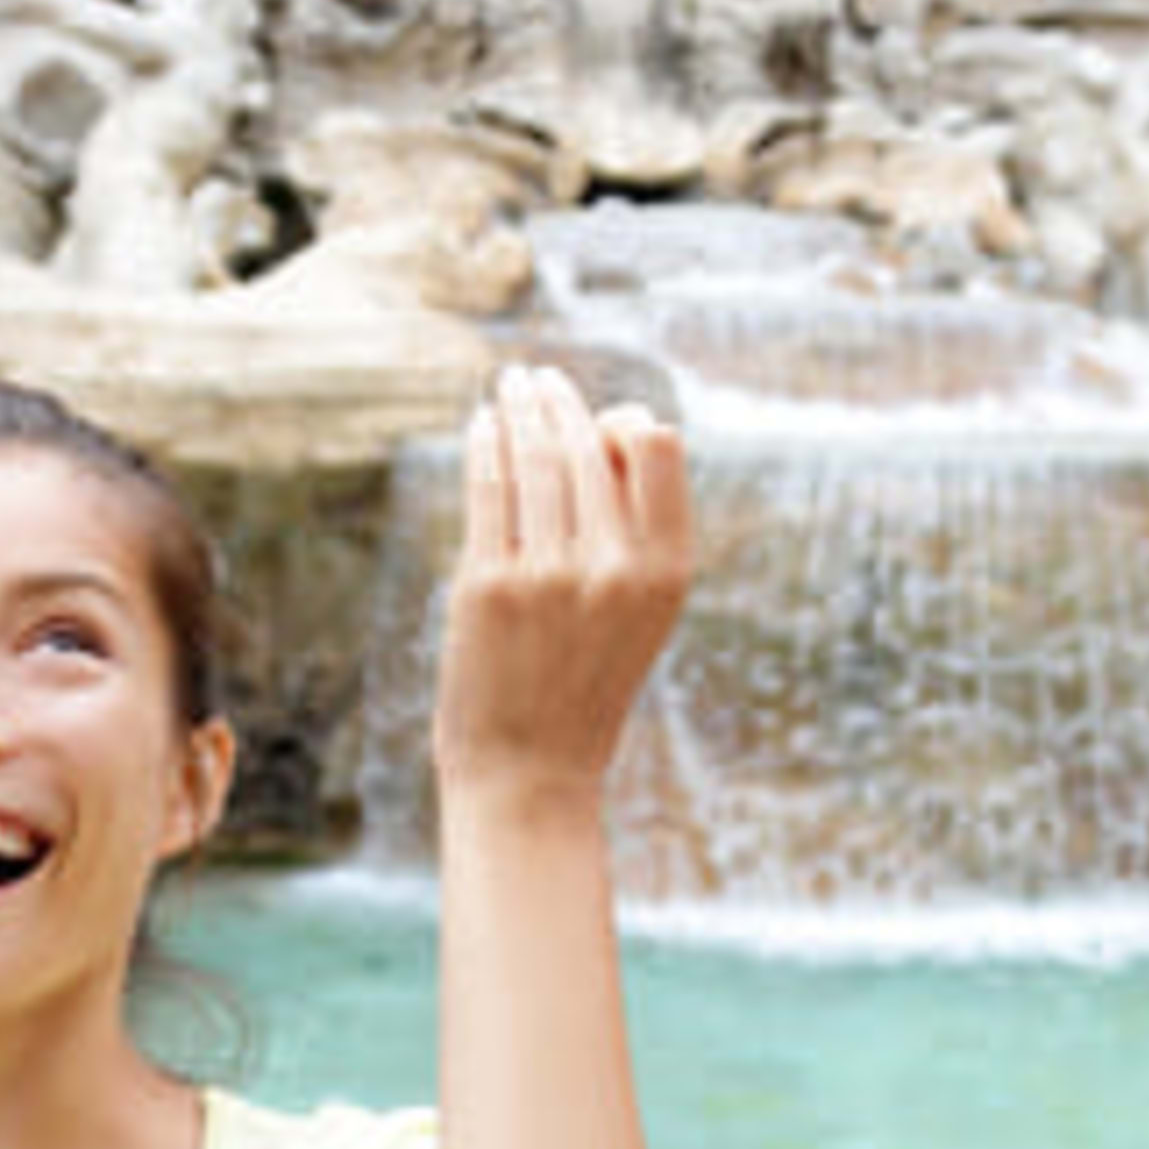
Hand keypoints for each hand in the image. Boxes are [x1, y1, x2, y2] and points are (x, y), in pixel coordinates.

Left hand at [433, 365, 694, 804]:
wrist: (531, 771)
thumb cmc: (585, 683)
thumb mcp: (640, 611)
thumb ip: (636, 532)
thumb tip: (612, 431)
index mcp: (665, 570)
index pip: (658, 446)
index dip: (624, 422)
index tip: (596, 417)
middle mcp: (614, 566)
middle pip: (587, 442)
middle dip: (557, 400)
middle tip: (534, 377)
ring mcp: (548, 573)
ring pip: (535, 456)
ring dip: (518, 409)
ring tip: (508, 386)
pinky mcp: (488, 584)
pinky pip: (488, 488)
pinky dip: (485, 445)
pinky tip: (482, 425)